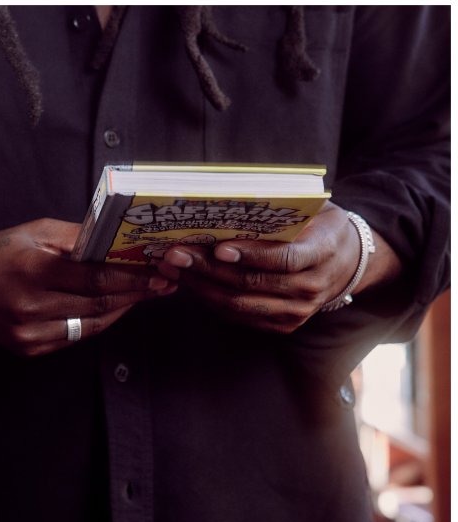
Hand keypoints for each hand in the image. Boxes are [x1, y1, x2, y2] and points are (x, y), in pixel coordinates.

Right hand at [0, 218, 175, 355]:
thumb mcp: (34, 233)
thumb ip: (77, 238)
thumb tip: (118, 242)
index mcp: (33, 270)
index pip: (97, 278)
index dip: (133, 277)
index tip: (158, 272)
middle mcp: (31, 306)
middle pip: (100, 303)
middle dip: (136, 293)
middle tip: (162, 283)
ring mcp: (29, 332)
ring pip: (93, 324)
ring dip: (123, 309)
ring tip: (144, 295)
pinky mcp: (29, 348)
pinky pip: (75, 336)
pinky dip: (97, 321)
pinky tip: (112, 308)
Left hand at [156, 202, 397, 333]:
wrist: (348, 262)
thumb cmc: (320, 226)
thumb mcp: (312, 208)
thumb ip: (280, 208)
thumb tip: (229, 197)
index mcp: (323, 253)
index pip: (284, 259)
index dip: (251, 255)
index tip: (218, 248)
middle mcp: (312, 288)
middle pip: (252, 283)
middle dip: (208, 269)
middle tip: (176, 255)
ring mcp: (297, 311)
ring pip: (240, 303)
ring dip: (202, 286)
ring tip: (174, 268)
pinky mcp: (283, 325)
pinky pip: (239, 315)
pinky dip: (211, 299)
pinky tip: (191, 282)